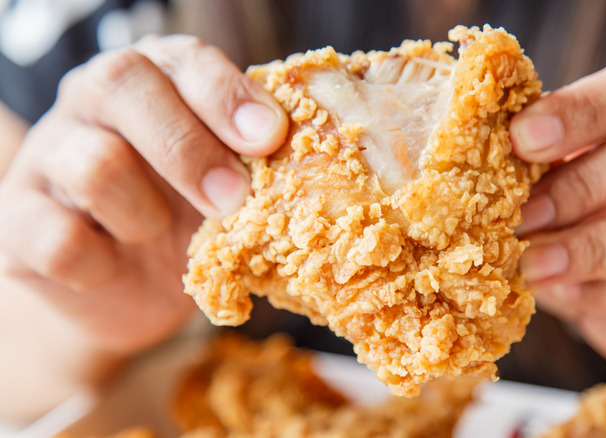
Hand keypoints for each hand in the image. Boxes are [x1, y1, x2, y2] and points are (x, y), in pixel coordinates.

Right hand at [0, 35, 287, 355]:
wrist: (127, 289)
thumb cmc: (189, 218)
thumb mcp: (229, 182)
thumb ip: (253, 160)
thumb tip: (315, 159)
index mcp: (155, 80)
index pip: (182, 59)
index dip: (225, 94)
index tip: (269, 137)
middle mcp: (92, 102)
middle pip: (121, 84)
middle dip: (188, 148)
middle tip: (232, 198)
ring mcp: (48, 157)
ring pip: (93, 163)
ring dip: (146, 213)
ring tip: (160, 234)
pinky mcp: (18, 221)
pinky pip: (57, 238)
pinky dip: (100, 263)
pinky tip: (115, 266)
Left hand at [511, 58, 605, 394]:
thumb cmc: (600, 213)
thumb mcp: (571, 174)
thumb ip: (544, 162)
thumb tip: (480, 165)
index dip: (582, 108)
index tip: (520, 139)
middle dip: (586, 181)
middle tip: (522, 214)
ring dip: (596, 245)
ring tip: (533, 265)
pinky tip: (565, 294)